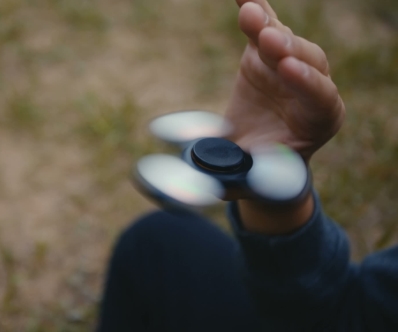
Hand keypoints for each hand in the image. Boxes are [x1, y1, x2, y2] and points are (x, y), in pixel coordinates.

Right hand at [226, 0, 344, 161]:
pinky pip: (263, 26)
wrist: (252, 152)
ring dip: (268, 27)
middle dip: (288, 50)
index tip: (288, 71)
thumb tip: (228, 172)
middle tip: (270, 42)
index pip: (322, 97)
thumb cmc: (257, 169)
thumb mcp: (254, 177)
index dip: (308, 83)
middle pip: (307, 61)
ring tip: (250, 15)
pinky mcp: (265, 52)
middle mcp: (310, 86)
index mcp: (320, 119)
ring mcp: (287, 65)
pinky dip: (255, 10)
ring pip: (284, 40)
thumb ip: (247, 173)